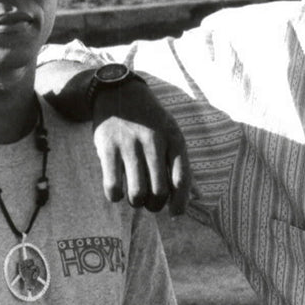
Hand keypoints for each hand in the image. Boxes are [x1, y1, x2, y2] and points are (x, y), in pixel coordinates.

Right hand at [92, 84, 192, 214]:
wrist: (118, 91)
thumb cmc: (149, 120)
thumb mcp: (171, 133)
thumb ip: (181, 164)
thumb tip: (197, 198)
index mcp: (174, 138)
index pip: (182, 180)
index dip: (180, 204)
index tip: (174, 213)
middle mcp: (154, 141)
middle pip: (159, 191)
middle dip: (155, 206)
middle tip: (150, 204)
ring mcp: (129, 144)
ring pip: (137, 193)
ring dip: (137, 203)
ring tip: (135, 199)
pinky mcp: (107, 147)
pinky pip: (113, 185)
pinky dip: (115, 196)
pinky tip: (117, 192)